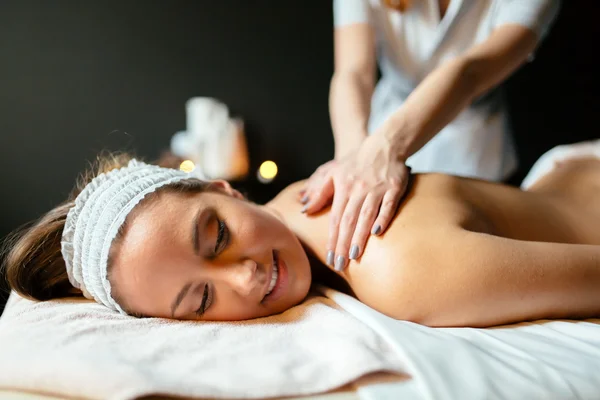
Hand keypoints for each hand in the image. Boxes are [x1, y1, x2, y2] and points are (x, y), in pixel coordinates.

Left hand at [300, 134, 410, 270]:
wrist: (384, 144)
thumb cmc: (357, 162)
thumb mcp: (333, 172)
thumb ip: (319, 191)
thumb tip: (304, 209)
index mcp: (343, 187)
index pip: (335, 218)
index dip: (332, 239)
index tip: (330, 258)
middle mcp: (358, 189)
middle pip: (348, 220)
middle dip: (343, 244)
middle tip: (340, 264)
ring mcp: (377, 188)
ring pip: (365, 215)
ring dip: (359, 235)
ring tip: (354, 255)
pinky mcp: (395, 187)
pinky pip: (388, 205)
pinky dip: (383, 218)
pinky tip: (378, 233)